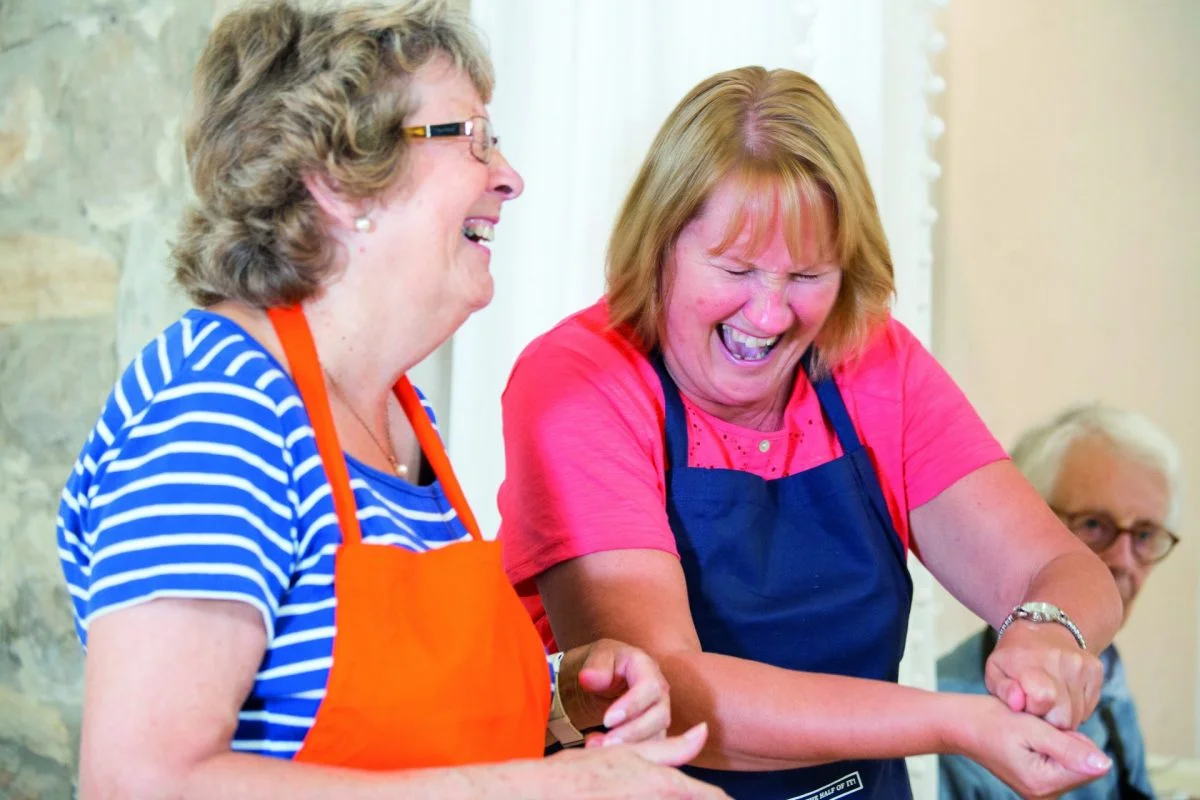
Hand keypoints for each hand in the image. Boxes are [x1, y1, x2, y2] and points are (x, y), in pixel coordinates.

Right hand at [546, 723, 728, 798]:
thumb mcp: (632, 752)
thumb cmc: (588, 770)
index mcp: (666, 784)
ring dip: (679, 799)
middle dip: (706, 797)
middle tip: (717, 796)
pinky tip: (634, 797)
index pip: (712, 797)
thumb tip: (704, 730)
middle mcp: (658, 798)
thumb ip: (673, 746)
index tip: (730, 799)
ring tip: (663, 791)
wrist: (546, 793)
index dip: (723, 799)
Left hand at [558, 638, 670, 745]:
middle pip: (659, 716)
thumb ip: (595, 666)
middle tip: (606, 743)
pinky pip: (650, 746)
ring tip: (600, 749)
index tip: (607, 720)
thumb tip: (588, 678)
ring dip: (631, 746)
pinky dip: (630, 752)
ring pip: (657, 735)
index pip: (650, 687)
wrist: (603, 678)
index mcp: (647, 667)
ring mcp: (659, 712)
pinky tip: (605, 752)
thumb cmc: (603, 664)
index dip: (632, 706)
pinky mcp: (654, 731)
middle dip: (633, 732)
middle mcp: (659, 691)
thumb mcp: (597, 657)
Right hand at [948, 693, 1111, 798]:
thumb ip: (1070, 748)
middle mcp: (1044, 795)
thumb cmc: (991, 721)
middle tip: (1036, 729)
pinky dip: (1051, 748)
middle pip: (1084, 766)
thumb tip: (1105, 764)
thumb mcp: (1033, 728)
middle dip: (1067, 741)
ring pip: (1074, 764)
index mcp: (1043, 784)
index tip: (1045, 727)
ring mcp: (1040, 791)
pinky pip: (1062, 765)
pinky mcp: (1037, 784)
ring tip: (1030, 733)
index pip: (1089, 764)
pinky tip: (1030, 740)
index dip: (1072, 737)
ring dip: (1059, 743)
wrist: (962, 725)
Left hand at [985, 621, 1103, 728]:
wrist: (1042, 628)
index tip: (1026, 705)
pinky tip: (1063, 694)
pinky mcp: (1096, 669)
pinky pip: (1089, 706)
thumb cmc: (1013, 656)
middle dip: (1050, 720)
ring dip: (1063, 714)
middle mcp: (1060, 661)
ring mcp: (1081, 665)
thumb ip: (1002, 690)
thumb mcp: (995, 670)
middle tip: (1037, 706)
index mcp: (1030, 662)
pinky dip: (1077, 707)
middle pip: (1064, 716)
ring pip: (1079, 715)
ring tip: (1049, 699)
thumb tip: (1018, 704)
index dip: (1034, 711)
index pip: (1043, 699)